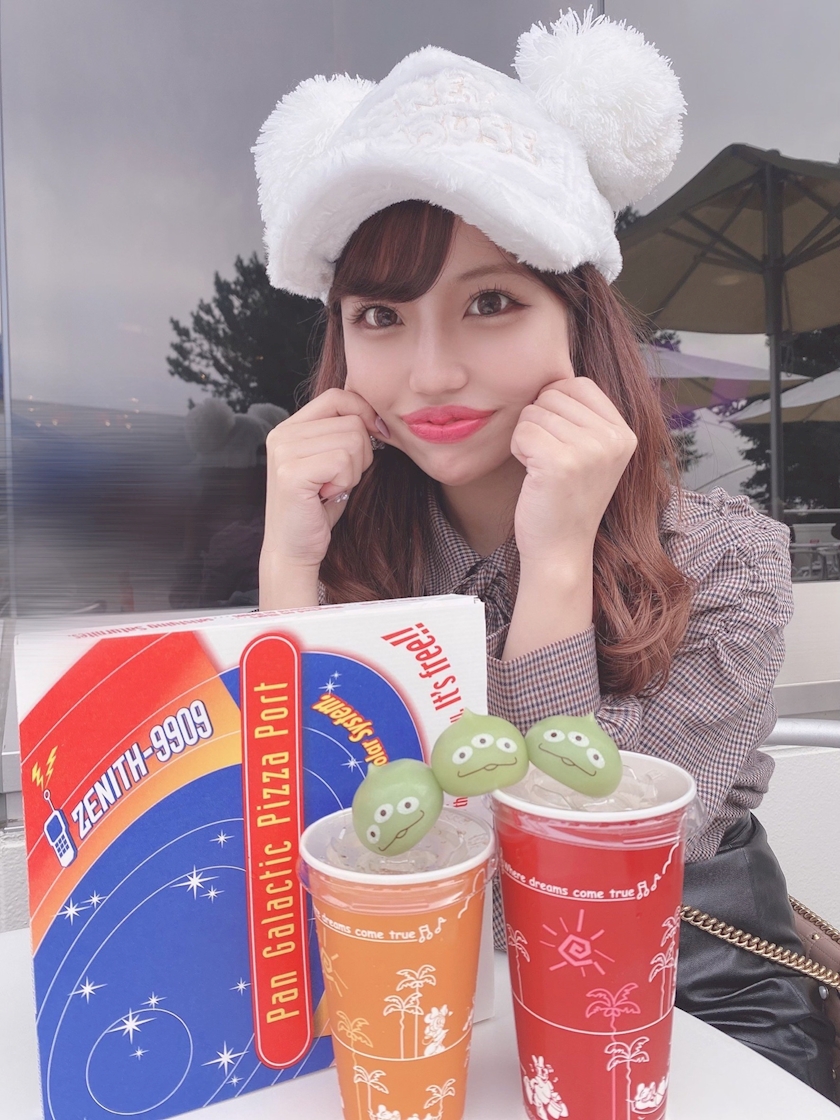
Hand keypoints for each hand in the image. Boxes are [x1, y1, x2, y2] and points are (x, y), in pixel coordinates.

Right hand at [262, 387, 378, 574]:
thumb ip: (346, 435)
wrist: (294, 549)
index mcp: (290, 427)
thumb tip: (379, 419)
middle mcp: (282, 433)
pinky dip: (345, 482)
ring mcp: (284, 451)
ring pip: (352, 440)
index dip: (365, 413)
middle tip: (339, 479)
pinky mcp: (291, 472)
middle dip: (361, 453)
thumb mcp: (334, 463)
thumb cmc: (318, 509)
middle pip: (351, 420)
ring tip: (331, 488)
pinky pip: (343, 461)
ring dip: (353, 471)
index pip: (338, 396)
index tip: (377, 437)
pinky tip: (326, 496)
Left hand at [510, 377, 637, 570]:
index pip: (578, 384)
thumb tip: (551, 374)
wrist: (559, 550)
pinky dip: (517, 451)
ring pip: (533, 412)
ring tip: (542, 469)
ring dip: (526, 439)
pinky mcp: (562, 463)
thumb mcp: (589, 452)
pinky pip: (522, 431)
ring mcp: (591, 450)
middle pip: (552, 395)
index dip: (553, 405)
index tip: (557, 440)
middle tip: (549, 460)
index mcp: (625, 432)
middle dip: (538, 422)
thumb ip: (581, 415)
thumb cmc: (564, 499)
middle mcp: (614, 439)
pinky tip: (533, 475)